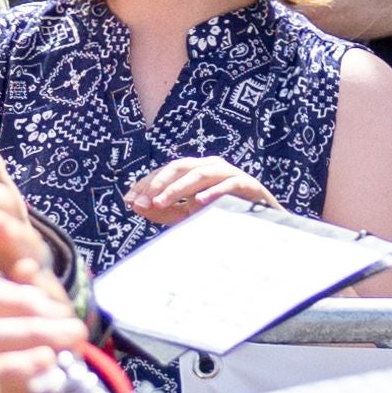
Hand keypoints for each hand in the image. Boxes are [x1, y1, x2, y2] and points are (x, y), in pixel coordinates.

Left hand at [129, 154, 279, 228]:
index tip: (128, 200)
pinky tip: (198, 203)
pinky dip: (213, 192)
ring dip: (178, 188)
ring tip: (161, 201)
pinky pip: (229, 185)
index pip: (167, 171)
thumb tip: (136, 205)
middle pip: (181, 166)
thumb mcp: (187, 216)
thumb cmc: (222, 217)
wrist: (263, 226)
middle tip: (143, 200)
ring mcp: (230, 173)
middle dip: (158, 183)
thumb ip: (164, 210)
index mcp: (196, 170)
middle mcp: (212, 166)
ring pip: (201, 173)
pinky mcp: (248, 185)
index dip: (146, 184)